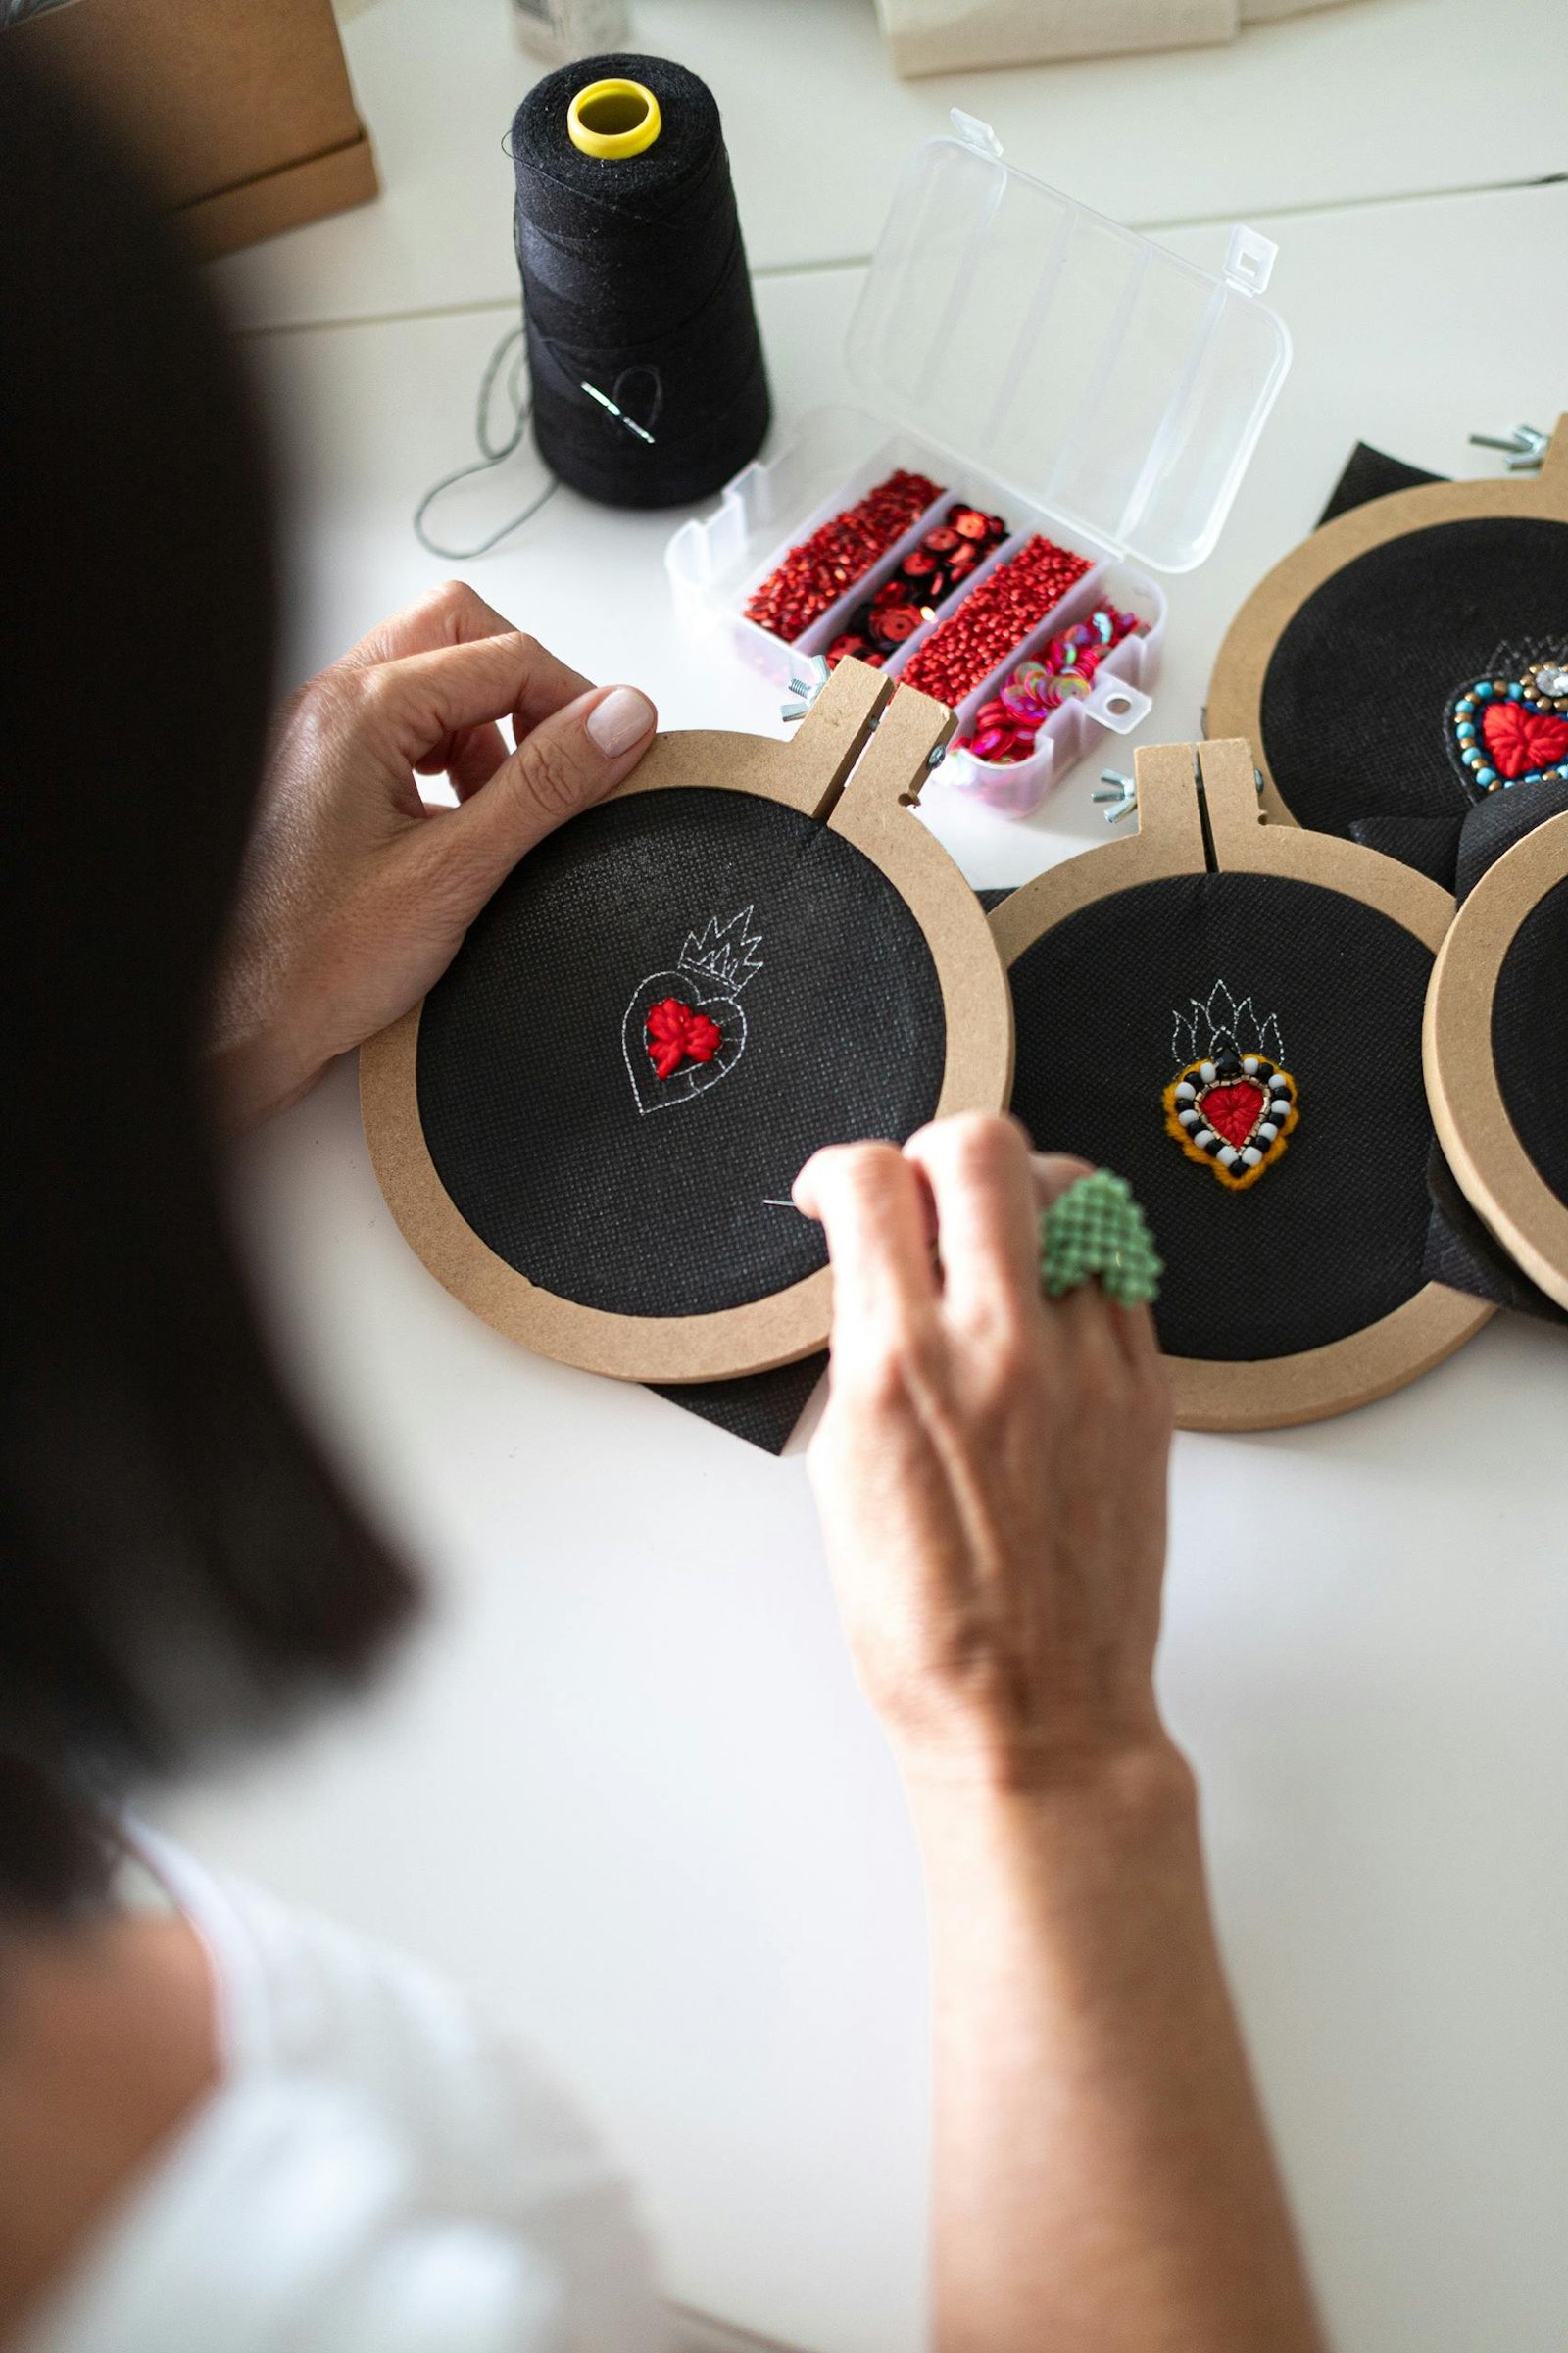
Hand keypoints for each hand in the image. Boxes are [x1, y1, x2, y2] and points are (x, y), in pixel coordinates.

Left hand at [210, 582, 656, 1127]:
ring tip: (502, 815)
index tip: (620, 751)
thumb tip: (620, 719)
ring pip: (430, 682)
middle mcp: (327, 707)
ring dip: (486, 732)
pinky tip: (462, 833)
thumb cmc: (312, 966)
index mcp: (357, 711)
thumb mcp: (458, 873)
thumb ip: (546, 786)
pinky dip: (449, 765)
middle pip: (458, 635)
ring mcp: (317, 739)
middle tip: (563, 764)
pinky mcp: (318, 777)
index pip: (504, 655)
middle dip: (525, 692)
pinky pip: (401, 733)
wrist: (234, 1026)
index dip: (578, 701)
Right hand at [794, 1116, 1174, 1791]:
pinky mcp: (1148, 1388)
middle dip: (934, 1149)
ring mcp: (1088, 1361)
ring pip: (1071, 1188)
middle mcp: (999, 1345)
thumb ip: (862, 1349)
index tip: (833, 1195)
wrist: (1035, 1710)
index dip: (836, 1170)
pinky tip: (1046, 1308)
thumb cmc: (924, 1622)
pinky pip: (1119, 1267)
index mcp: (898, 1368)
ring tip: (995, 1247)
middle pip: (982, 1146)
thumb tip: (872, 1269)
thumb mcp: (843, 1472)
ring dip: (1018, 1197)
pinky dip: (1076, 1262)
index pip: (869, 1183)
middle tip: (921, 1197)